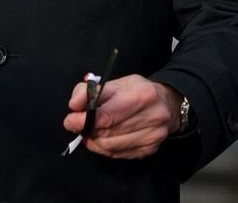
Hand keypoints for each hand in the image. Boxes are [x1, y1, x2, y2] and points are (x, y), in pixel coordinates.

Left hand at [63, 74, 177, 158]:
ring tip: (89, 133)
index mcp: (142, 95)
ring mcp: (154, 135)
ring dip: (94, 141)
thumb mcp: (113, 83)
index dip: (83, 120)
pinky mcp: (151, 149)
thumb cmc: (135, 91)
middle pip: (108, 132)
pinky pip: (120, 154)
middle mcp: (153, 116)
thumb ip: (88, 91)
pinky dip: (105, 149)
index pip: (106, 115)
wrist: (168, 103)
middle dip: (87, 130)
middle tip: (78, 126)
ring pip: (112, 146)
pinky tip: (102, 140)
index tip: (70, 121)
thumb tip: (74, 106)